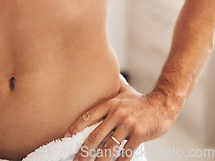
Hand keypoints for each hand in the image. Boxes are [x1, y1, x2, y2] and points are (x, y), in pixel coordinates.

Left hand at [65, 84, 179, 159]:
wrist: (163, 104)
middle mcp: (117, 113)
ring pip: (109, 148)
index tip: (66, 137)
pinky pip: (125, 153)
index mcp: (110, 103)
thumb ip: (113, 88)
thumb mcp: (124, 92)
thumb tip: (105, 77)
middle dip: (84, 151)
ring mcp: (128, 124)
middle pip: (95, 135)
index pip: (88, 116)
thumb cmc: (140, 101)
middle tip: (76, 160)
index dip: (76, 127)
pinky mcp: (138, 135)